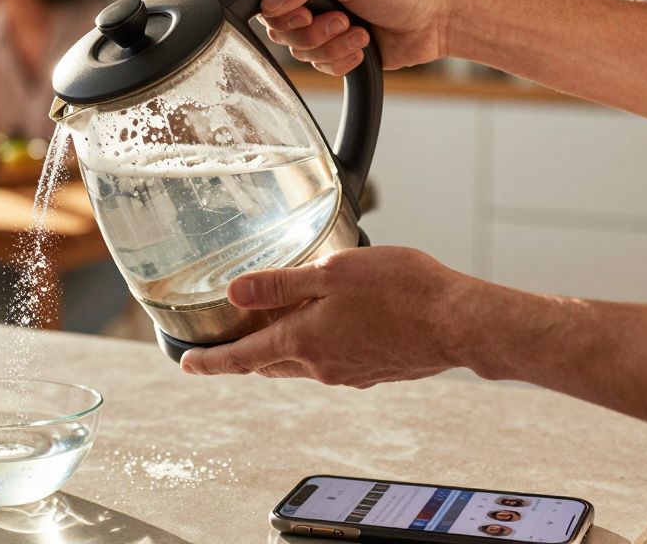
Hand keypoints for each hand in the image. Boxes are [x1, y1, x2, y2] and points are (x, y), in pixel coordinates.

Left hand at [180, 247, 471, 387]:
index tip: (187, 364)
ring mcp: (348, 374)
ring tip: (272, 325)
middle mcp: (321, 366)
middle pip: (268, 362)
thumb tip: (236, 291)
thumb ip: (281, 283)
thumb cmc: (403, 290)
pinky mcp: (373, 372)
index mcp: (304, 342)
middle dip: (243, 354)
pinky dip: (316, 346)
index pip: (242, 358)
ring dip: (281, 347)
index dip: (210, 362)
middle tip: (223, 343)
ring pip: (300, 363)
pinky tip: (327, 324)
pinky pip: (331, 361)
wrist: (459, 322)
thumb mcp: (333, 271)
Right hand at [255, 0, 460, 75]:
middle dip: (311, 32)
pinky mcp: (339, 50)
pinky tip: (364, 47)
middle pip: (280, 28)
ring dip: (332, 46)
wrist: (438, 19)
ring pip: (300, 52)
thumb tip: (270, 1)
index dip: (276, 8)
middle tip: (341, 20)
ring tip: (360, 32)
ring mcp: (325, 26)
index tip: (301, 13)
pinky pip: (321, 67)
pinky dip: (343, 61)